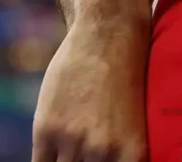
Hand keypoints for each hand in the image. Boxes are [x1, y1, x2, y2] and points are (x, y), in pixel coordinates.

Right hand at [32, 21, 148, 161]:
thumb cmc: (124, 78)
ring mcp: (74, 141)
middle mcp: (105, 154)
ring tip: (68, 157)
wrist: (108, 33)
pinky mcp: (48, 128)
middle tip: (80, 160)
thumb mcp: (132, 124)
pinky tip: (48, 160)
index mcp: (134, 155)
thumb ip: (115, 155)